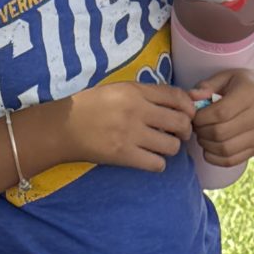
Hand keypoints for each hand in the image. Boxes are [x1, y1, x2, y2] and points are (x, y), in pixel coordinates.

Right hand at [55, 80, 194, 173]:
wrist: (64, 127)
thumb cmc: (93, 106)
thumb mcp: (119, 89)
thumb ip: (148, 93)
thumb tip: (184, 100)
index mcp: (135, 91)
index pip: (177, 97)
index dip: (189, 108)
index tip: (188, 115)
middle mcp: (136, 110)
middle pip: (180, 123)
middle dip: (185, 130)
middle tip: (178, 134)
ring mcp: (131, 134)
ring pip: (172, 146)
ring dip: (171, 148)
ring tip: (161, 146)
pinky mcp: (125, 155)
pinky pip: (157, 164)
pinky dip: (157, 163)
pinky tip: (149, 158)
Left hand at [190, 68, 253, 169]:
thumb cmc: (242, 86)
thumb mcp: (227, 77)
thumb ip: (208, 86)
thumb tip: (191, 98)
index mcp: (249, 94)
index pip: (220, 112)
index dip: (201, 117)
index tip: (194, 114)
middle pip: (220, 132)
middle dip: (201, 131)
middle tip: (196, 125)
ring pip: (224, 149)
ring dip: (206, 144)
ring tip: (202, 135)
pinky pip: (230, 161)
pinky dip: (214, 158)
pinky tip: (209, 148)